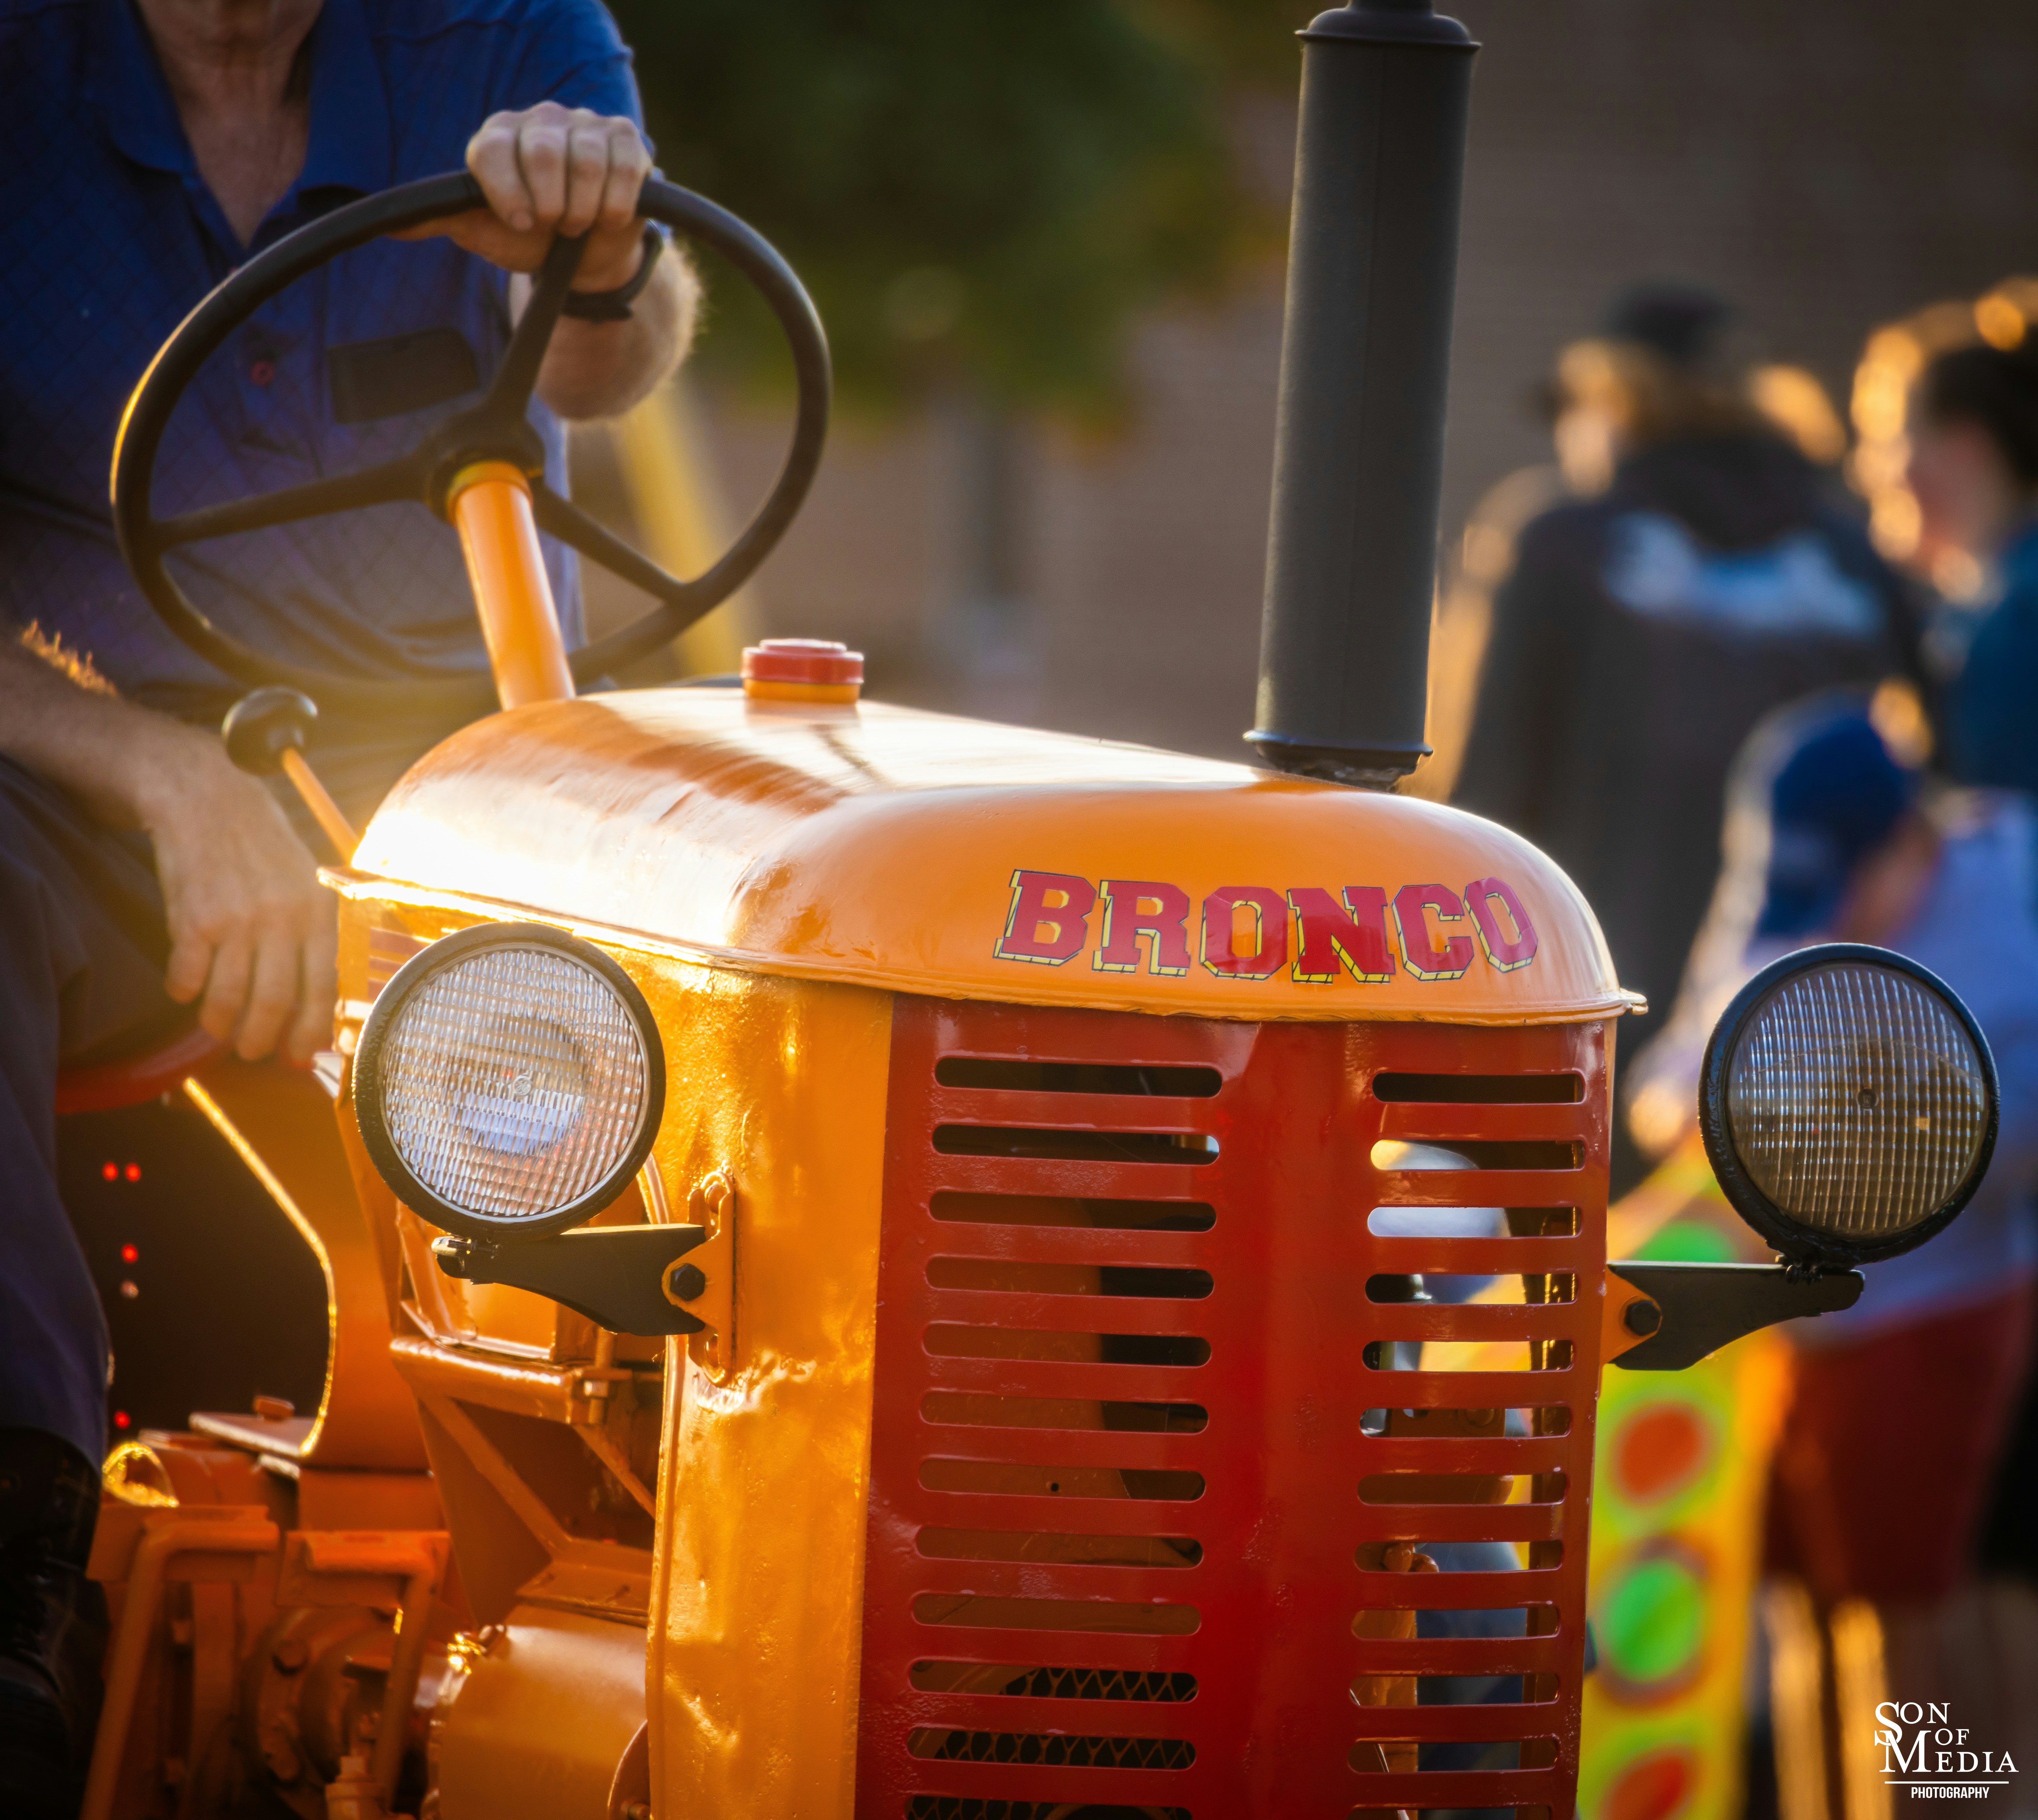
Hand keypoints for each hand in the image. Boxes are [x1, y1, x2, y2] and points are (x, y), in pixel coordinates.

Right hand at [134, 729, 337, 1064]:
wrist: (207, 799)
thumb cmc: (261, 845)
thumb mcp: (307, 879)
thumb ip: (314, 930)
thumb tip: (320, 992)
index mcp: (316, 912)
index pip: (323, 986)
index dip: (312, 1028)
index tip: (303, 1053)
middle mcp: (281, 919)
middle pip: (275, 1002)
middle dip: (263, 1038)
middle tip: (254, 1051)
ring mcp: (237, 920)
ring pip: (229, 997)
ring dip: (222, 1024)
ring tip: (219, 1031)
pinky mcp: (194, 919)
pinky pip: (188, 975)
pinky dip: (185, 992)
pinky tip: (185, 991)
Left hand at [402, 102, 653, 291]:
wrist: (584, 255)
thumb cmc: (530, 239)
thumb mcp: (482, 231)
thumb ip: (440, 219)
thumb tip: (393, 227)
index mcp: (500, 135)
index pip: (495, 149)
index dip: (508, 193)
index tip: (522, 224)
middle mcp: (540, 120)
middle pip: (542, 152)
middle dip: (552, 206)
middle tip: (555, 227)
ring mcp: (585, 124)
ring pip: (586, 162)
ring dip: (584, 210)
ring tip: (580, 225)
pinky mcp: (624, 138)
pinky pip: (624, 165)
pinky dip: (616, 203)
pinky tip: (608, 217)